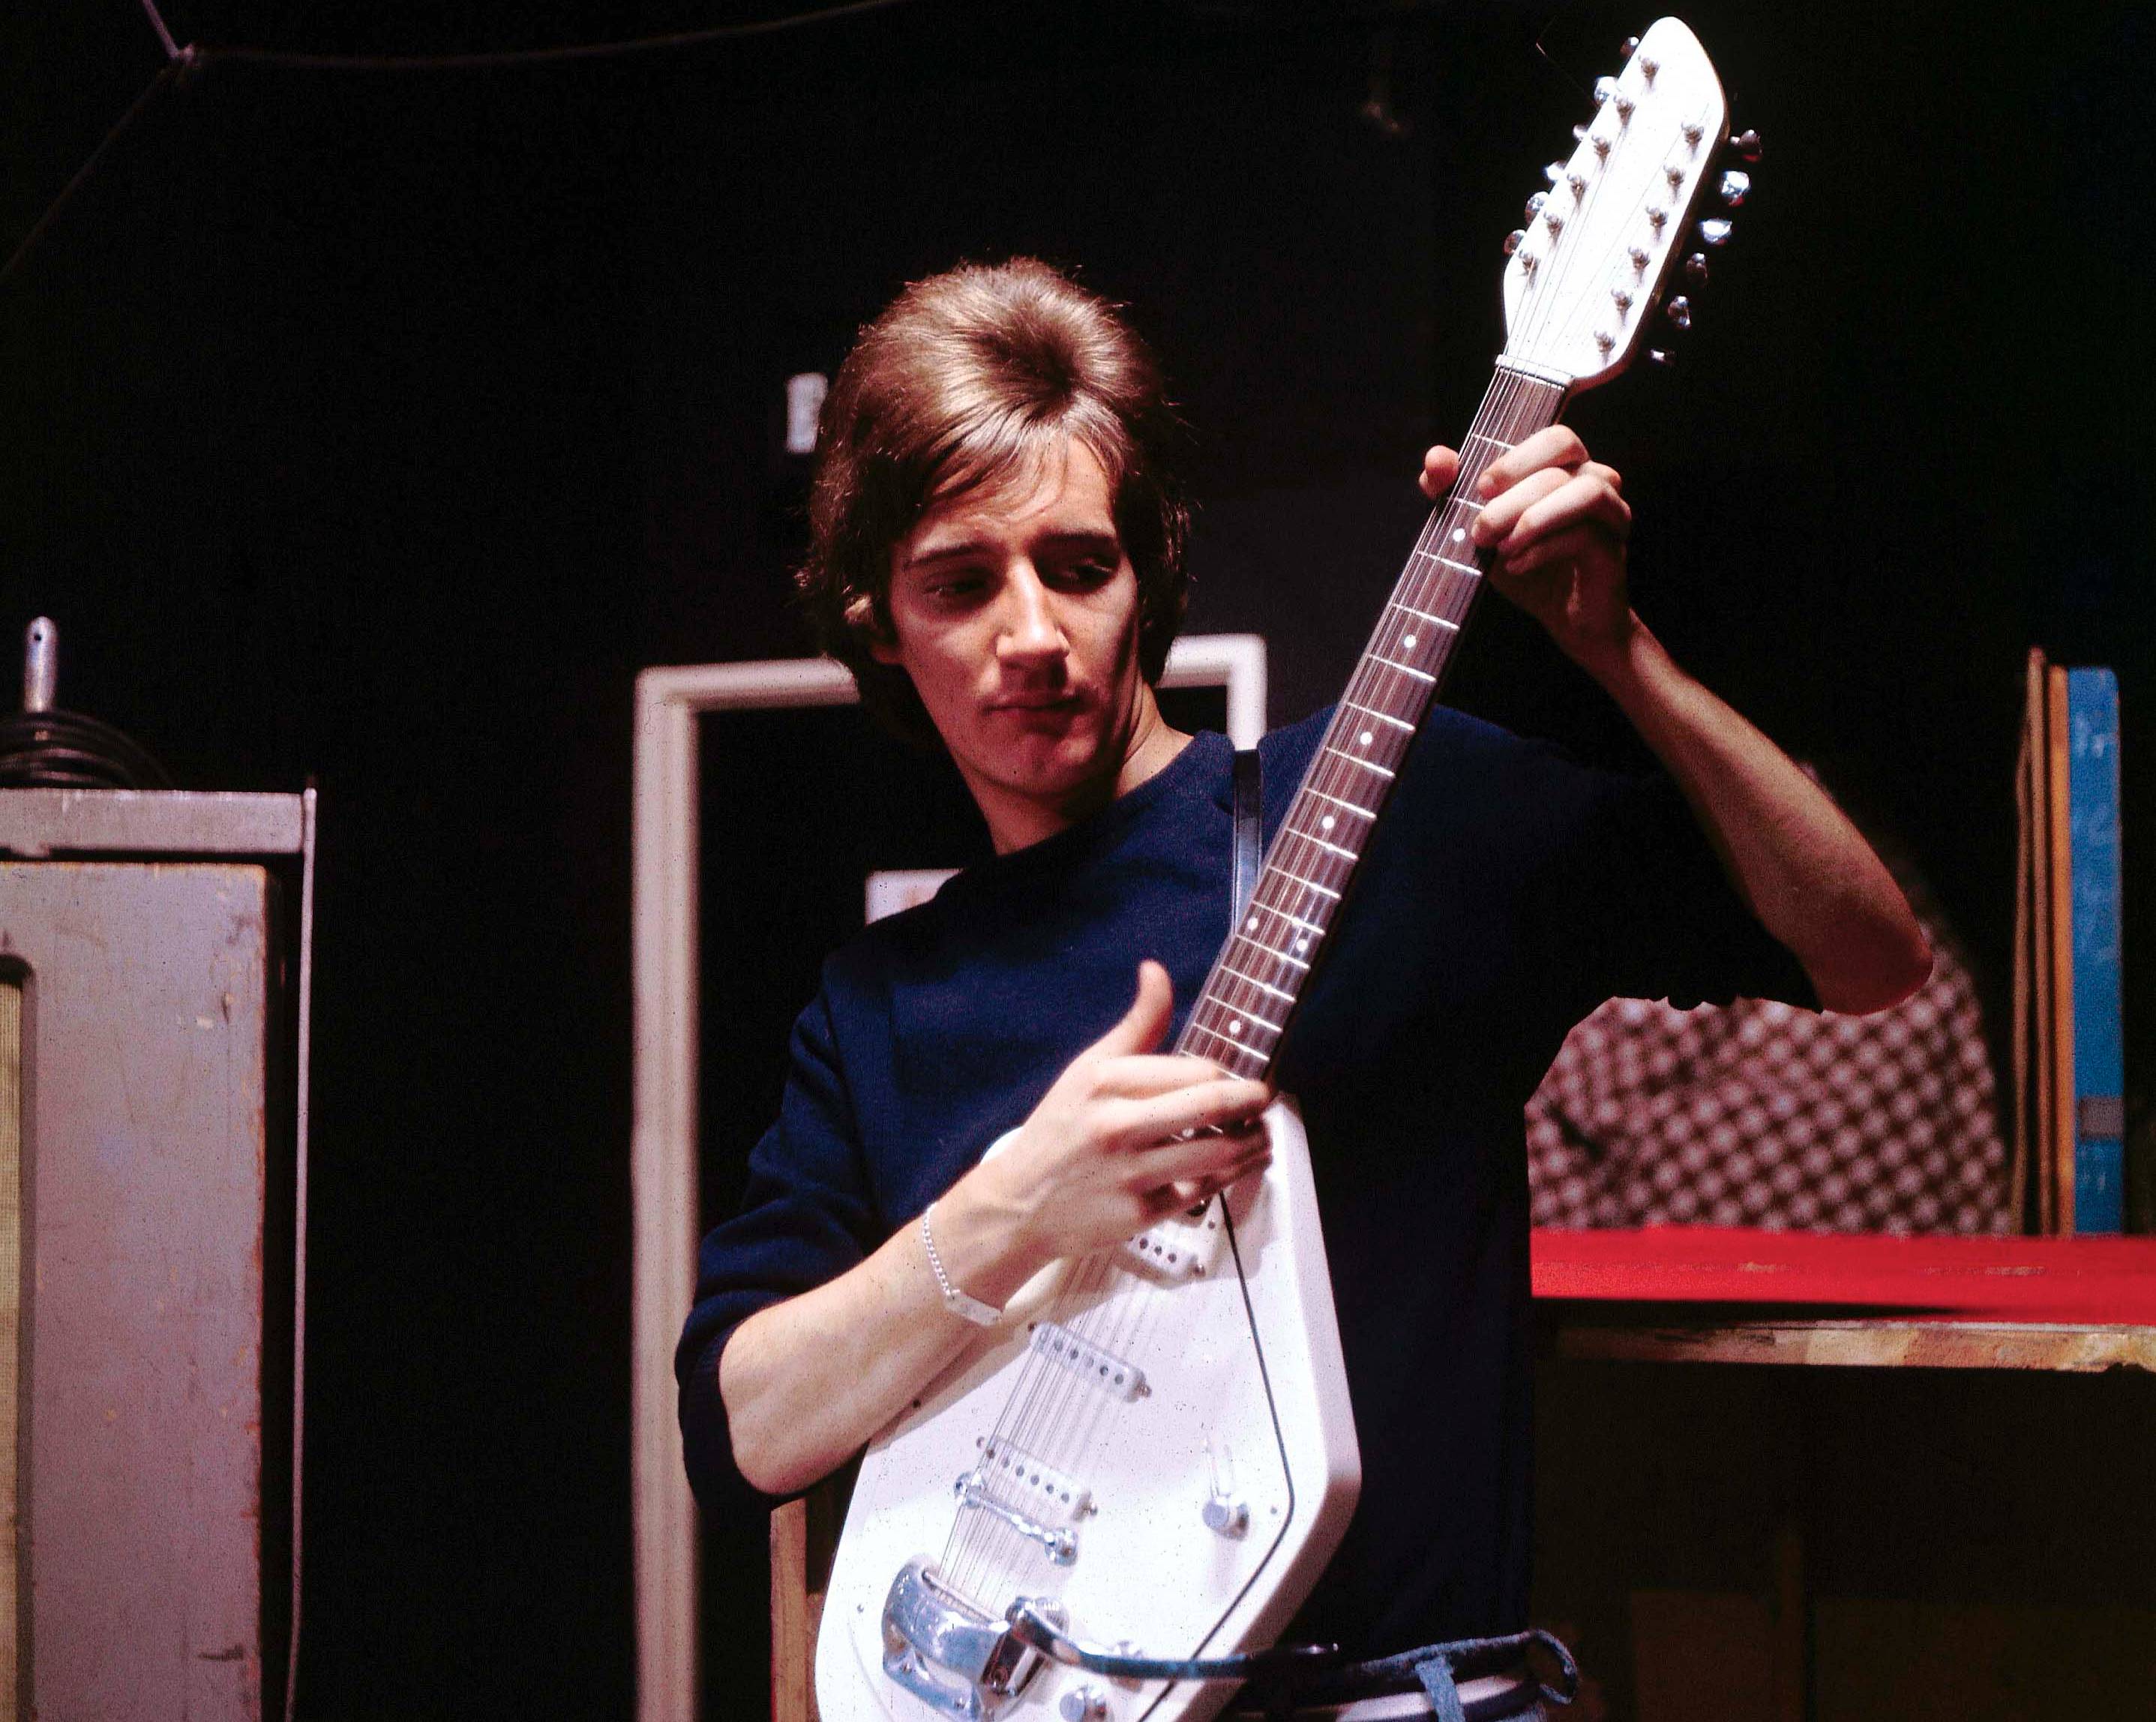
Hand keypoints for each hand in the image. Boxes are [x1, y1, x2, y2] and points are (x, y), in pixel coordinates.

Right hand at [937, 961, 1273, 1305]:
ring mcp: (1131, 1172)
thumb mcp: (1088, 1067)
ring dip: (1253, 1141)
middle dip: (1254, 1100)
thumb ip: (1136, 1024)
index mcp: (1105, 1081)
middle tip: (1266, 1097)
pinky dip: (1233, 1176)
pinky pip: (1204, 1190)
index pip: (1194, 1069)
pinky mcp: (1141, 1212)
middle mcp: (1117, 1125)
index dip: (1228, 1073)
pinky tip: (1241, 1164)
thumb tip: (1156, 971)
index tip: (1240, 1076)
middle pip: (1212, 1105)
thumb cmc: (1059, 1131)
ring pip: (1218, 1151)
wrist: (1020, 1204)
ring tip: (1261, 1134)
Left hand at [1419, 426, 1633, 668]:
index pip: (1554, 436)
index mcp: (1566, 467)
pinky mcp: (1613, 547)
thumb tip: (1436, 458)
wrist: (1567, 622)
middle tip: (1481, 526)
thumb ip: (1453, 493)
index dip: (1514, 457)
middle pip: (1567, 448)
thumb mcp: (1480, 530)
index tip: (1478, 489)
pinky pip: (1583, 534)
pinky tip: (1515, 566)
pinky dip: (1541, 549)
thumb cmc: (1525, 566)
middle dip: (1516, 486)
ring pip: (1583, 490)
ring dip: (1532, 517)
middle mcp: (1596, 479)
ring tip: (1499, 547)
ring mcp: (1612, 511)